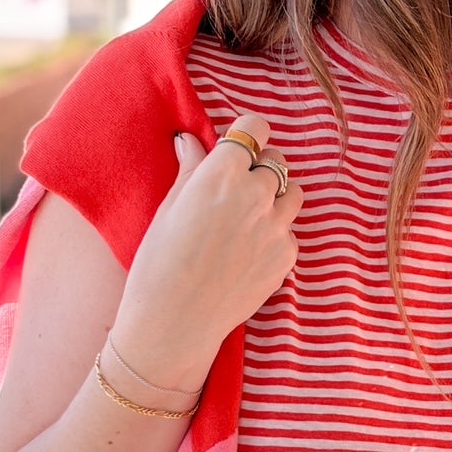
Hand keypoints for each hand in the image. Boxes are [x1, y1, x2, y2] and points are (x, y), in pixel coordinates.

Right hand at [111, 114, 304, 392]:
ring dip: (275, 196)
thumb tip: (191, 140)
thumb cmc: (158, 264)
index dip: (246, 134)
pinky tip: (247, 251)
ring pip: (292, 192)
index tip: (238, 145)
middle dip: (258, 167)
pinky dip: (275, 233)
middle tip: (236, 187)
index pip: (255, 127)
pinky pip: (289, 230)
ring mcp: (277, 227)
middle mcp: (257, 195)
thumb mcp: (168, 208)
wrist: (174, 323)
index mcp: (222, 174)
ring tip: (248, 216)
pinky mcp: (287, 256)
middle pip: (275, 160)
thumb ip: (191, 169)